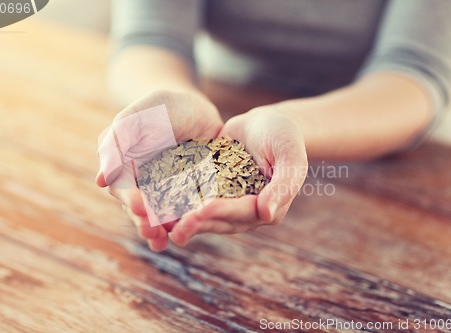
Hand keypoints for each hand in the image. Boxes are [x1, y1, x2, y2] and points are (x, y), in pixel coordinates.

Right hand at [96, 90, 222, 250]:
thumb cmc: (161, 108)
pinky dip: (185, 222)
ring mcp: (167, 190)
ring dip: (160, 229)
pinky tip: (186, 233)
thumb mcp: (138, 115)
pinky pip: (185, 211)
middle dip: (144, 222)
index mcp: (126, 166)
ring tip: (163, 241)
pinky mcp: (190, 193)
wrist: (194, 108)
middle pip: (140, 207)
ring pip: (160, 214)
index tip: (140, 209)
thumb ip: (119, 140)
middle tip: (152, 231)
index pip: (124, 187)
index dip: (131, 200)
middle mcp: (144, 183)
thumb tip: (102, 180)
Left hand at [170, 106, 307, 245]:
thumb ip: (284, 185)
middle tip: (176, 227)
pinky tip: (159, 202)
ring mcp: (227, 202)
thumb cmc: (285, 136)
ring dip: (184, 219)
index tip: (204, 210)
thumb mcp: (291, 157)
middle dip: (198, 223)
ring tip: (163, 223)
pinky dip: (178, 201)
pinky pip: (195, 197)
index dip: (223, 213)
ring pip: (204, 214)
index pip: (243, 214)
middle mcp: (246, 211)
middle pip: (220, 220)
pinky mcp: (212, 189)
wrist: (266, 122)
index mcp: (267, 207)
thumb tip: (267, 214)